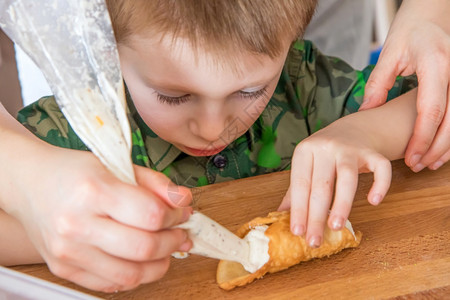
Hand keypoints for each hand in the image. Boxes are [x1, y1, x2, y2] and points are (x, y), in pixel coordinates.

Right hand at [7, 145, 191, 292]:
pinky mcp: (64, 269)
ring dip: (160, 264)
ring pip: (131, 275)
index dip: (176, 216)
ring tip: (166, 249)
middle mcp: (77, 225)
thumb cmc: (74, 172)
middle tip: (180, 233)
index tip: (183, 213)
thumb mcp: (117, 164)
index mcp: (93, 191)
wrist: (31, 184)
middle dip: (173, 242)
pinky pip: (111, 285)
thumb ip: (155, 183)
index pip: (150, 215)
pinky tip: (141, 260)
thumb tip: (184, 201)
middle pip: (144, 248)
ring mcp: (68, 252)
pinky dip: (135, 275)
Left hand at [278, 118, 390, 247]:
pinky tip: (373, 201)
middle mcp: (325, 147)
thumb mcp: (306, 165)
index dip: (298, 210)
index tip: (297, 232)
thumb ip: (296, 189)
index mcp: (305, 151)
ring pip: (346, 178)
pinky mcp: (372, 151)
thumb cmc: (324, 154)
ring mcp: (350, 148)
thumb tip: (281, 216)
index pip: (300, 185)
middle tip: (314, 240)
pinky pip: (380, 168)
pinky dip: (380, 185)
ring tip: (335, 226)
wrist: (352, 129)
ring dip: (341, 204)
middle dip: (316, 216)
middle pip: (321, 185)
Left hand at [360, 0, 449, 171]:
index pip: (431, 111)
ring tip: (429, 162)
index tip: (410, 158)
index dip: (421, 139)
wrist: (433, 11)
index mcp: (436, 66)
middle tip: (418, 165)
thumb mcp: (389, 54)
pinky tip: (440, 148)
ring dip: (447, 145)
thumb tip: (366, 112)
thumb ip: (378, 84)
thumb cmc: (410, 28)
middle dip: (435, 148)